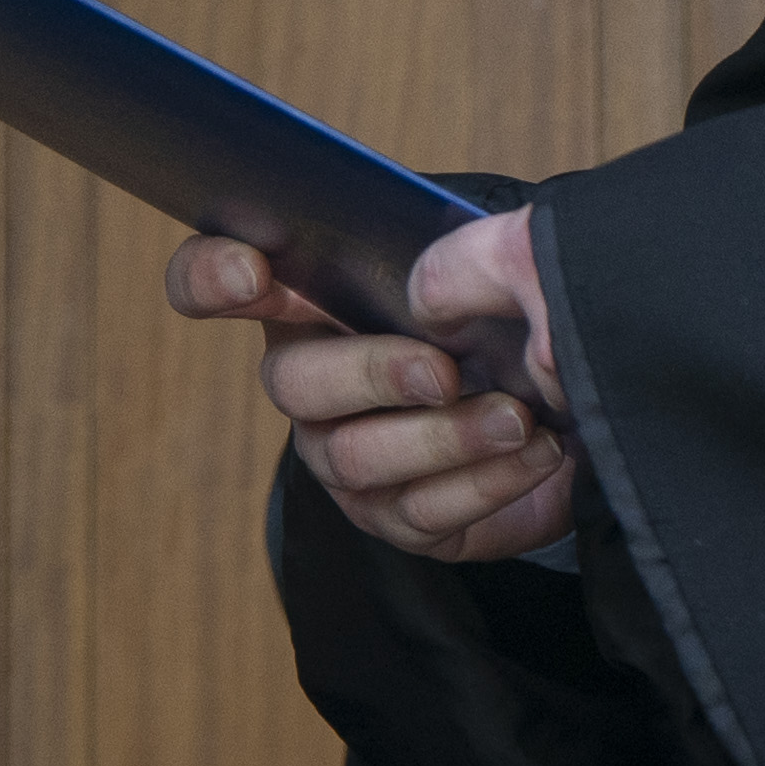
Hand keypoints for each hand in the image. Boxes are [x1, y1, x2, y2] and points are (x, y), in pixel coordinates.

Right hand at [163, 205, 574, 561]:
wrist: (557, 399)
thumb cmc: (496, 316)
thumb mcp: (477, 262)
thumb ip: (453, 248)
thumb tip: (441, 282)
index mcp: (305, 297)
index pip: (207, 279)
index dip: (211, 276)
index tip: (255, 272)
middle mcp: (305, 381)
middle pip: (290, 382)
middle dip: (373, 374)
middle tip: (446, 371)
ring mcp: (339, 455)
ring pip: (356, 457)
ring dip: (446, 438)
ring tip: (517, 419)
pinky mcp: (390, 517)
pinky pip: (418, 512)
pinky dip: (485, 481)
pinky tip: (535, 452)